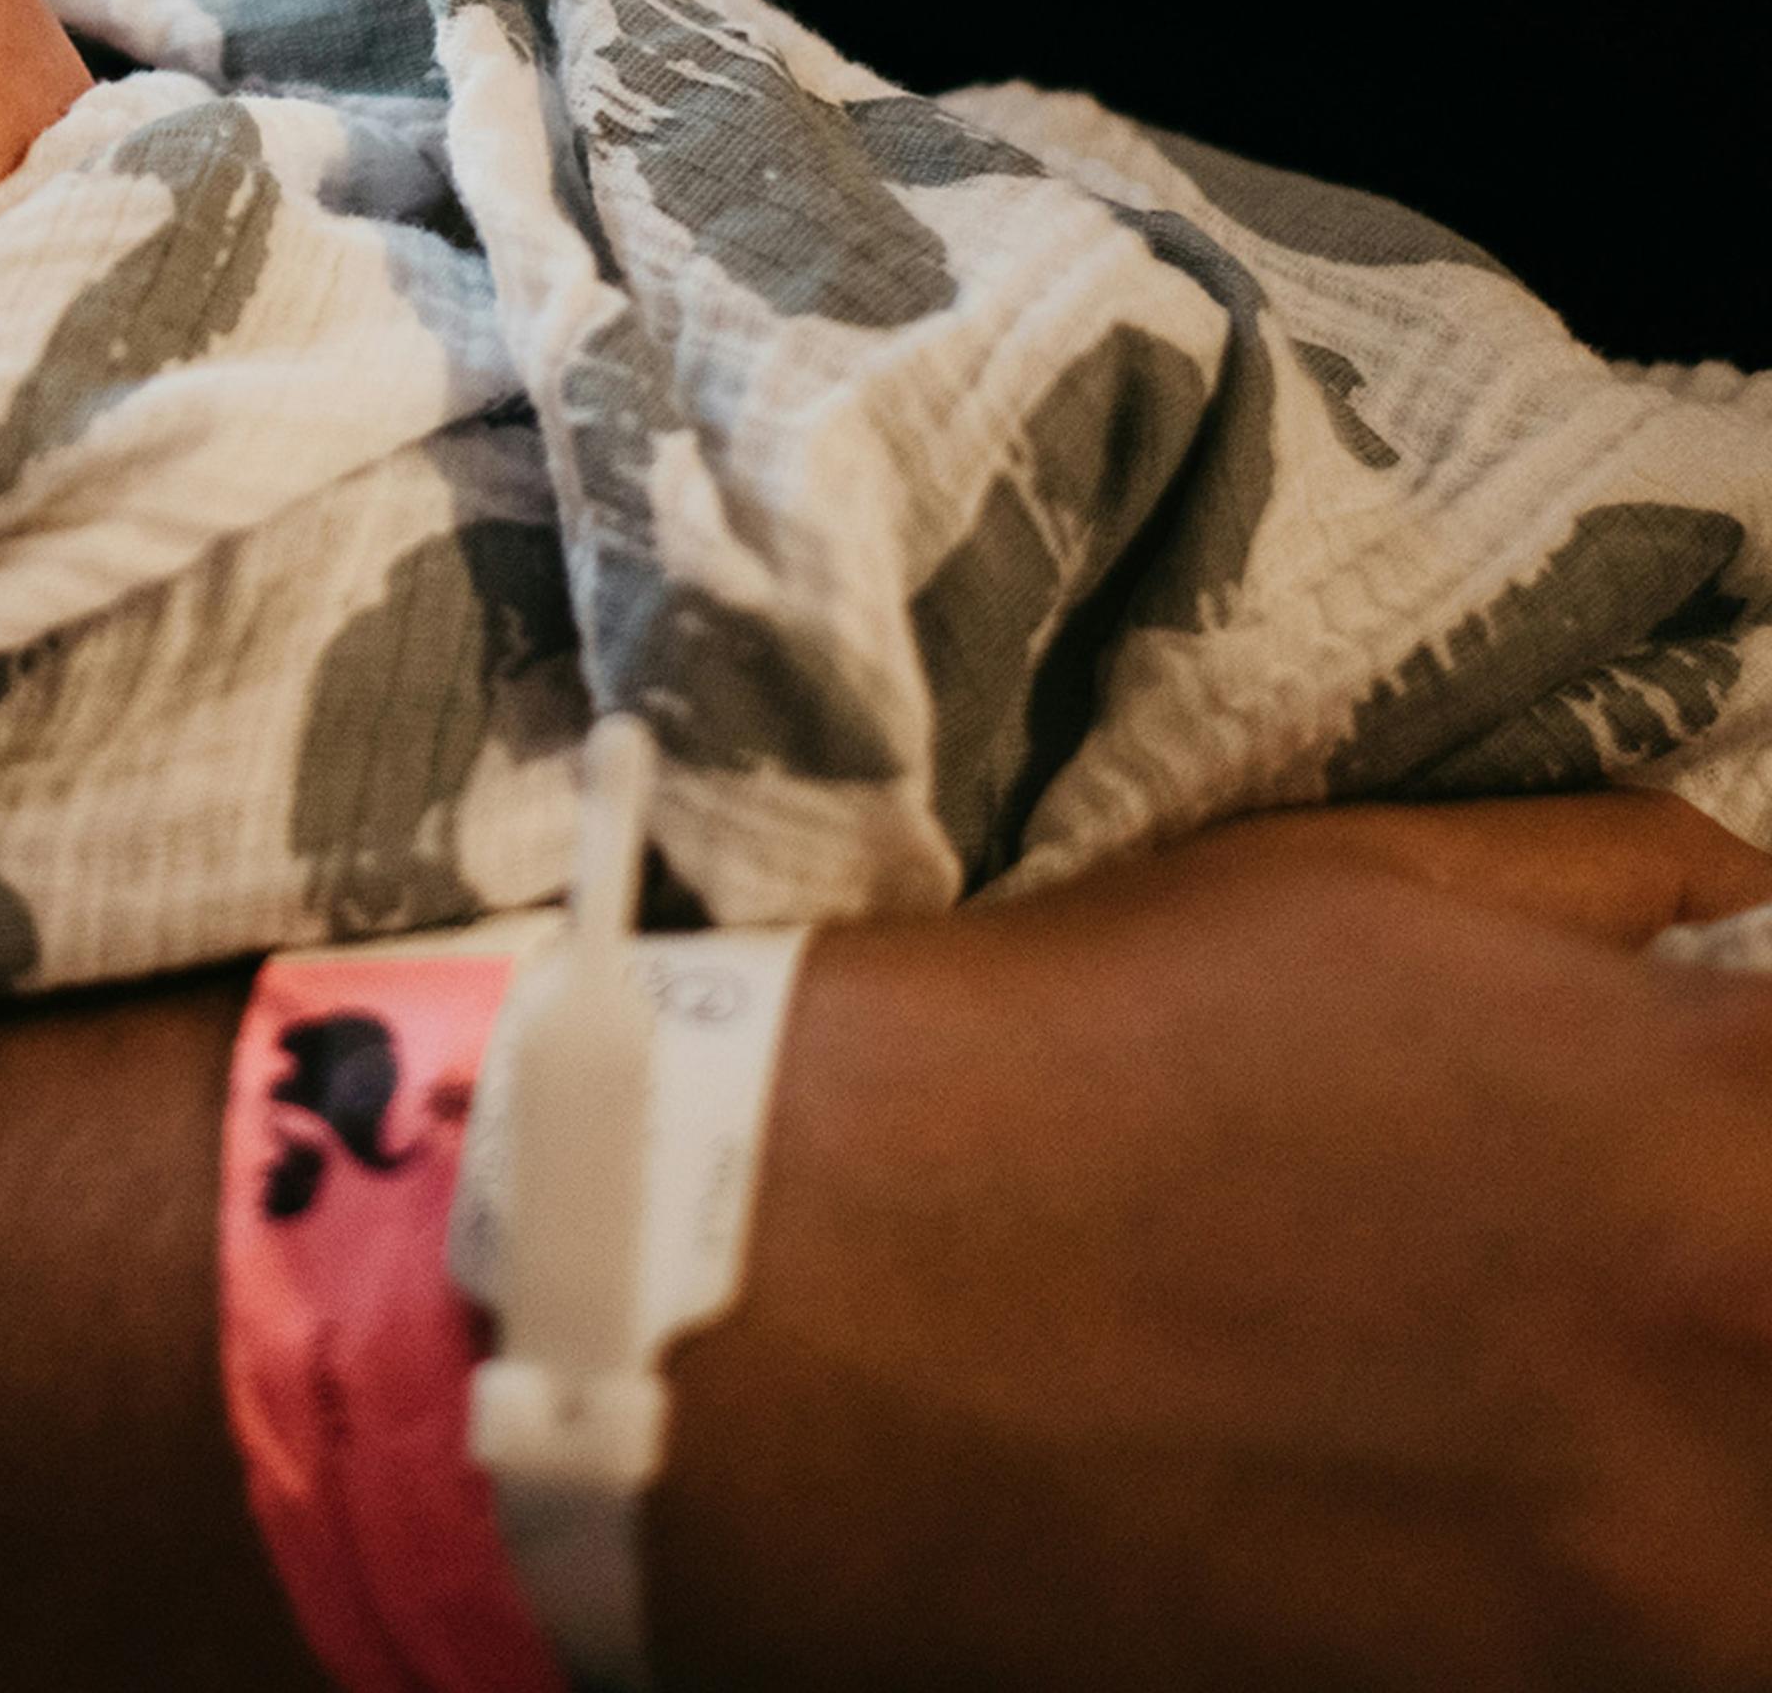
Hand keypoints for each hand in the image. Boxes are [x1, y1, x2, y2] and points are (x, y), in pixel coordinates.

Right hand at [654, 807, 1771, 1691]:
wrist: (827, 1300)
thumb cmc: (1082, 1056)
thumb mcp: (1347, 892)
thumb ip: (1602, 888)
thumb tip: (1740, 908)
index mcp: (1726, 1116)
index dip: (1768, 1135)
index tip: (1719, 1153)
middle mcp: (1745, 1339)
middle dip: (1731, 1301)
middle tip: (1621, 1288)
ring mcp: (1676, 1581)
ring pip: (1759, 1554)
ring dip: (1703, 1475)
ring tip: (1515, 1413)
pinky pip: (1660, 1641)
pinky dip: (1608, 1587)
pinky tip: (1458, 1519)